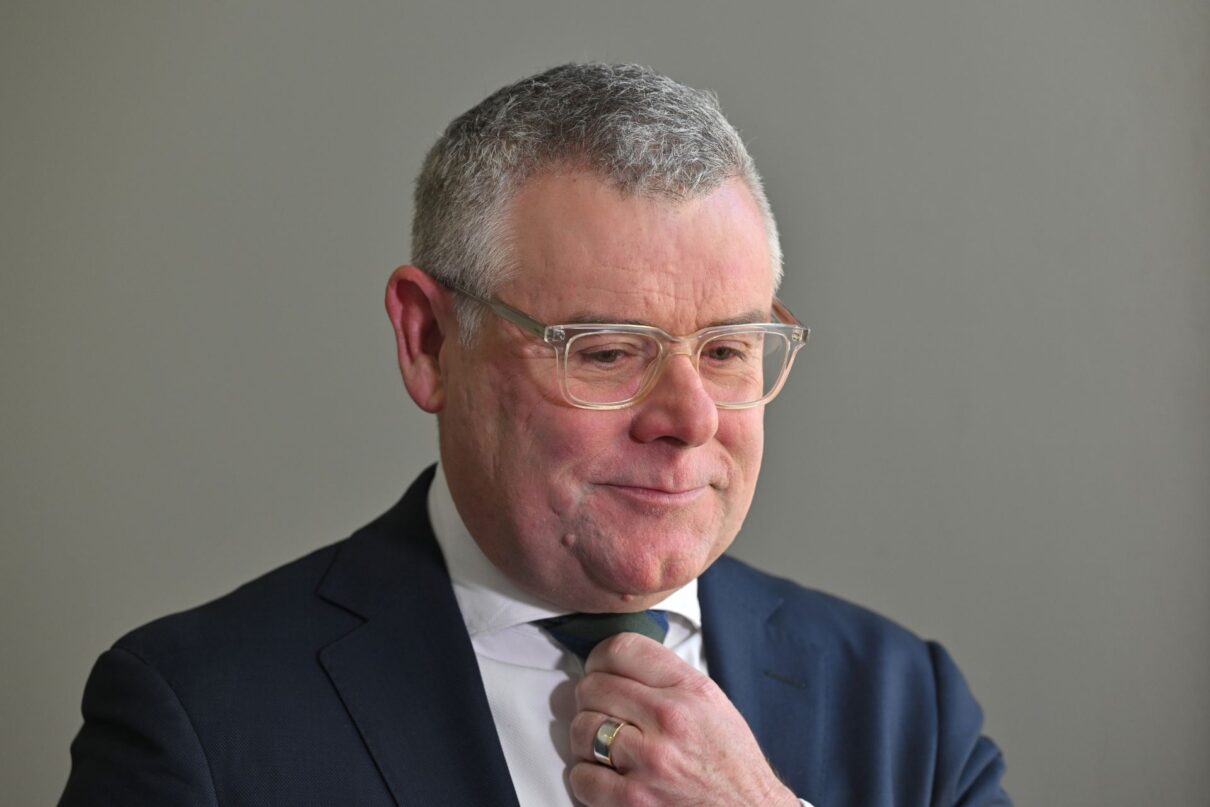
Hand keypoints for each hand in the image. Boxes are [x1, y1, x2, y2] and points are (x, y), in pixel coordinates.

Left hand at [569, 632, 798, 806]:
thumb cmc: (731, 764)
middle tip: (603, 712)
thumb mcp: (712, 703)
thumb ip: (667, 679)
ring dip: (587, 739)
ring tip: (605, 745)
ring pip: (581, 728)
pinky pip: (581, 777)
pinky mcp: (633, 801)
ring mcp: (649, 760)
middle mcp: (668, 719)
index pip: (621, 649)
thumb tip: (620, 667)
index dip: (600, 658)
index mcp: (689, 689)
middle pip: (592, 687)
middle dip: (591, 699)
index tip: (599, 670)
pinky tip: (607, 776)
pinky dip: (588, 778)